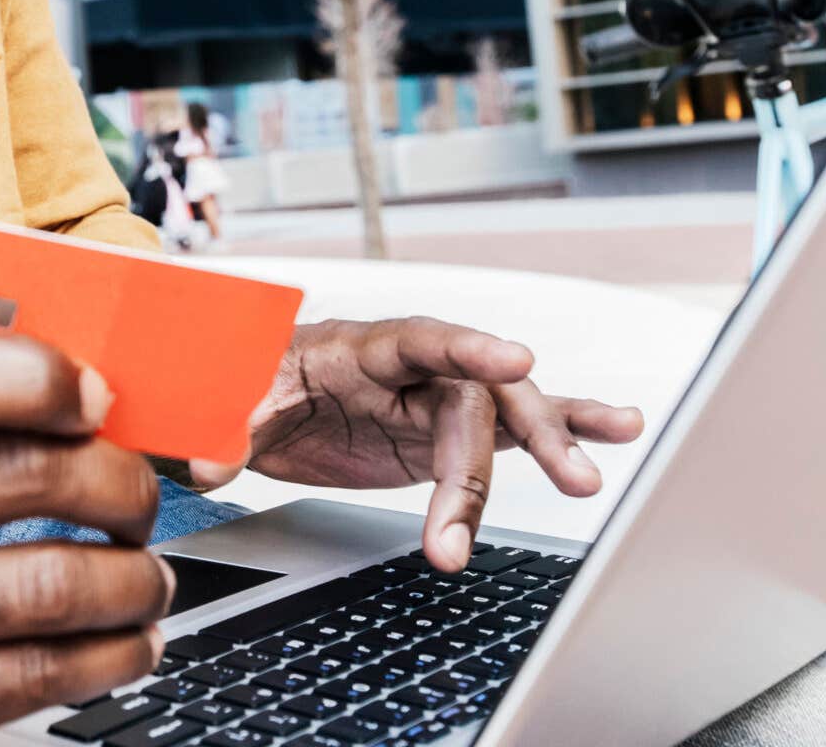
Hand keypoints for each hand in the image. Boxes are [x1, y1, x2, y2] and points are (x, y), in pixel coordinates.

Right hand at [0, 332, 178, 746]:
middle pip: (10, 475)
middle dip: (118, 483)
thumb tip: (131, 400)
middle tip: (140, 498)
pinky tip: (123, 639)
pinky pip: (30, 678)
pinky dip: (110, 655)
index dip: (28, 376)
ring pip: (41, 589)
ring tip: (144, 577)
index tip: (98, 397)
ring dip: (130, 580)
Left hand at [189, 317, 643, 573]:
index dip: (470, 347)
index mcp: (362, 345)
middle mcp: (413, 367)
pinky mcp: (450, 434)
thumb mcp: (233, 400)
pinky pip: (515, 431)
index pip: (422, 339)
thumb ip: (227, 428)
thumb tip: (207, 464)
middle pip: (475, 397)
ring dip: (554, 442)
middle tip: (557, 486)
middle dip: (512, 445)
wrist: (257, 398)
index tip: (517, 357)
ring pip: (508, 413)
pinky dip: (567, 428)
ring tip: (594, 474)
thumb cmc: (253, 380)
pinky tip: (618, 430)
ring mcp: (438, 399)